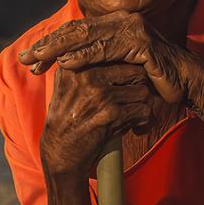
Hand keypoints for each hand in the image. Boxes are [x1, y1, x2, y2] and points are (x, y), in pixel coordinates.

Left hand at [25, 12, 191, 111]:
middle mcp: (121, 20)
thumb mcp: (117, 67)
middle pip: (76, 30)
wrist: (185, 82)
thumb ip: (96, 61)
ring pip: (88, 37)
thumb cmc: (150, 78)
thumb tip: (63, 63)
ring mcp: (132, 28)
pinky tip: (67, 64)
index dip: (50, 43)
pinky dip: (85, 56)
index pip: (75, 31)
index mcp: (113, 24)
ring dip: (60, 49)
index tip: (27, 59)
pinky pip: (108, 49)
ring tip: (38, 60)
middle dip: (48, 44)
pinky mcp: (142, 42)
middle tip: (24, 57)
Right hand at [37, 50, 167, 179]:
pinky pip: (143, 111)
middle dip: (139, 88)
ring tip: (134, 116)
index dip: (128, 72)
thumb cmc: (68, 118)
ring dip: (143, 107)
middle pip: (134, 70)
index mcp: (75, 64)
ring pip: (142, 91)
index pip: (117, 55)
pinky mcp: (111, 113)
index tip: (128, 85)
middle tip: (136, 102)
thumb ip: (88, 67)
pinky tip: (135, 127)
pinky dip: (143, 122)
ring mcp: (99, 93)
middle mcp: (86, 74)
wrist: (59, 152)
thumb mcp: (68, 86)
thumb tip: (121, 52)